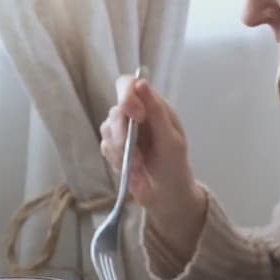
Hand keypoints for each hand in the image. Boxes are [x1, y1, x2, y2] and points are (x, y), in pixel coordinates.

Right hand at [98, 74, 205, 243]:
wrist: (166, 196)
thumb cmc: (174, 167)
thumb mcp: (171, 140)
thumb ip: (157, 112)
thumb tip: (141, 82)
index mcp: (153, 106)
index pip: (128, 84)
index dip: (126, 95)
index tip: (136, 115)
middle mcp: (136, 114)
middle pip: (115, 110)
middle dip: (123, 134)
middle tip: (137, 156)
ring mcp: (122, 130)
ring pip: (106, 129)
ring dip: (120, 151)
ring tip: (139, 166)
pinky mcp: (113, 147)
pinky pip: (104, 146)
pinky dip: (115, 159)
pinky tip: (131, 170)